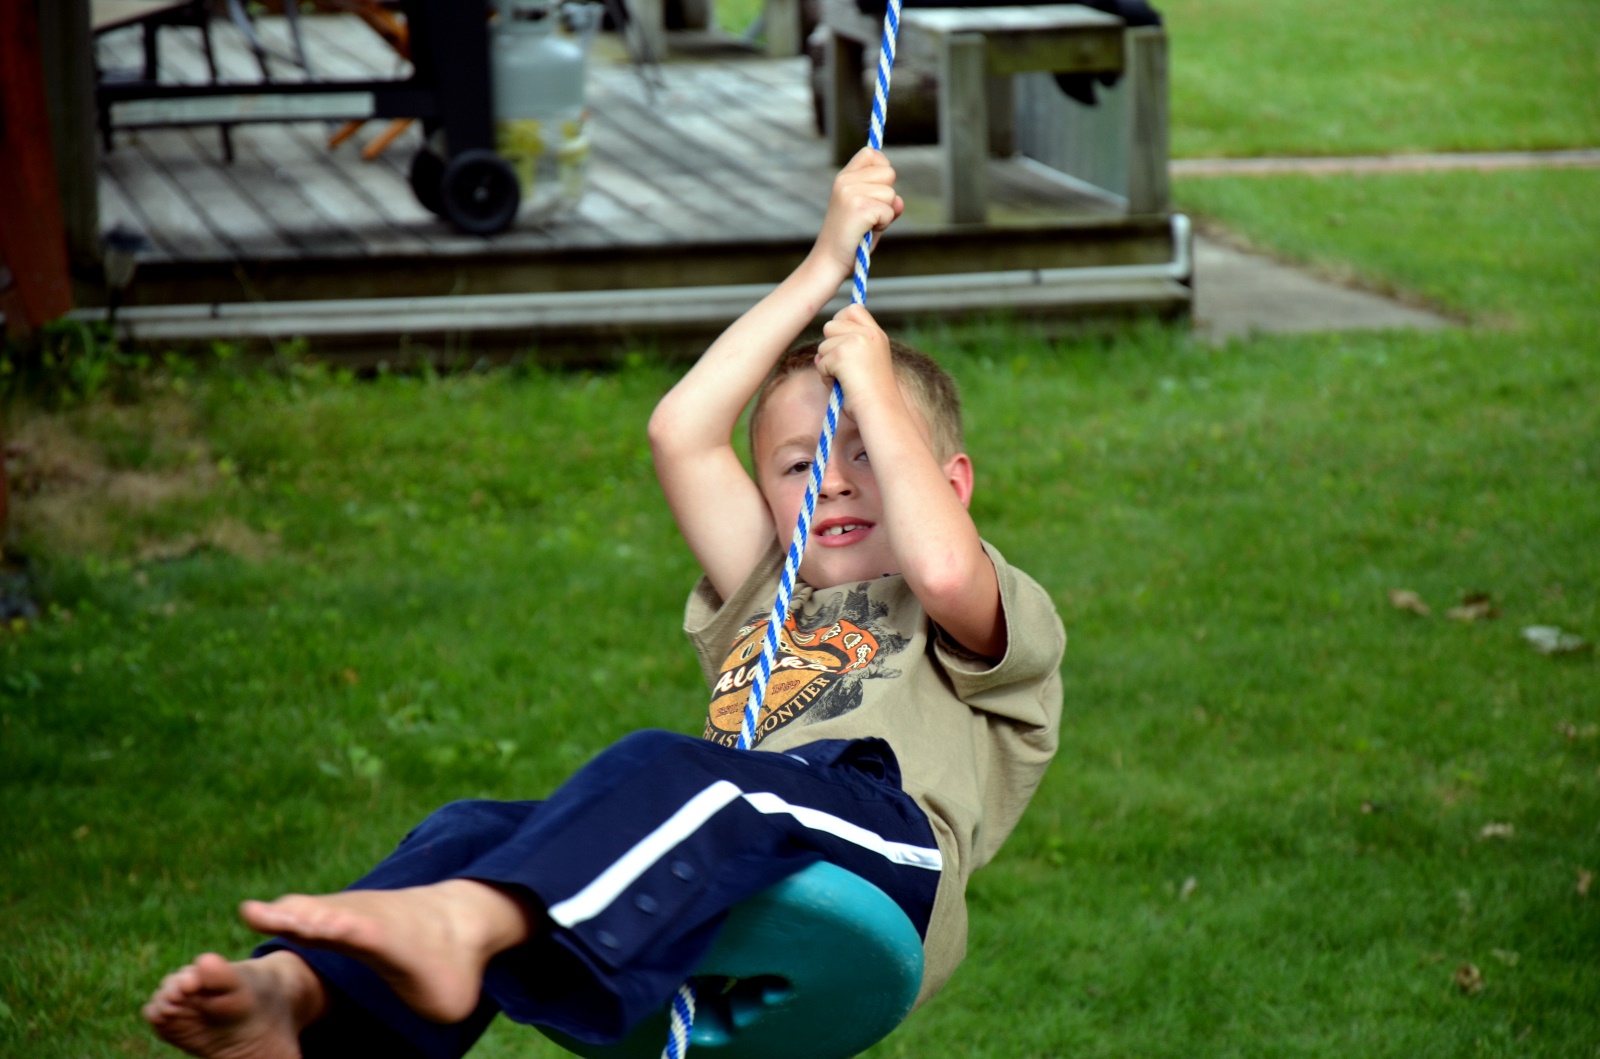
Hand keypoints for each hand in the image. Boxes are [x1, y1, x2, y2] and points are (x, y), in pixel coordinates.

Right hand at [811, 148, 903, 276]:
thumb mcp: (870, 215)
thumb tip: (899, 201)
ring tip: (866, 226)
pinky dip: (883, 225)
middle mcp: (845, 181)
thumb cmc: (850, 240)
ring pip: (891, 194)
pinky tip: (866, 232)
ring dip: (886, 213)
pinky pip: (889, 211)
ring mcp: (850, 193)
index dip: (882, 169)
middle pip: (889, 172)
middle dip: (887, 196)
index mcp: (844, 177)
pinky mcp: (859, 208)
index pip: (872, 153)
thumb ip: (886, 202)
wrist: (829, 263)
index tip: (878, 188)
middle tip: (870, 215)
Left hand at [814, 304, 896, 414]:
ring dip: (828, 365)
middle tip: (845, 367)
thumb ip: (848, 351)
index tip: (841, 341)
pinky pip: (821, 362)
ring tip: (846, 380)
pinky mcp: (842, 354)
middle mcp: (868, 333)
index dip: (841, 321)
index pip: (853, 309)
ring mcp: (856, 341)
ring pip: (823, 346)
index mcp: (877, 335)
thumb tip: (819, 354)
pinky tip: (842, 386)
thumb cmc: (872, 397)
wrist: (880, 411)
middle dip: (830, 347)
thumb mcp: (866, 365)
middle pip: (831, 325)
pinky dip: (827, 377)